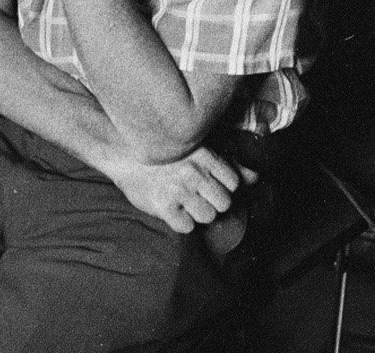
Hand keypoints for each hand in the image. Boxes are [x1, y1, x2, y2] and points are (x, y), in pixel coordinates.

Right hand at [100, 145, 253, 236]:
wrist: (116, 148)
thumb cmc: (159, 149)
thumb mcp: (192, 147)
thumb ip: (226, 163)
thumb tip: (257, 177)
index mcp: (202, 153)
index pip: (233, 183)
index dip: (221, 184)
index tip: (206, 179)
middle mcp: (193, 171)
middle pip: (224, 203)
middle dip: (211, 200)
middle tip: (193, 191)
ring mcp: (178, 190)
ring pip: (207, 216)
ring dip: (196, 211)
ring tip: (180, 198)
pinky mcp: (163, 206)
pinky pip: (186, 226)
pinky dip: (179, 220)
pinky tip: (170, 205)